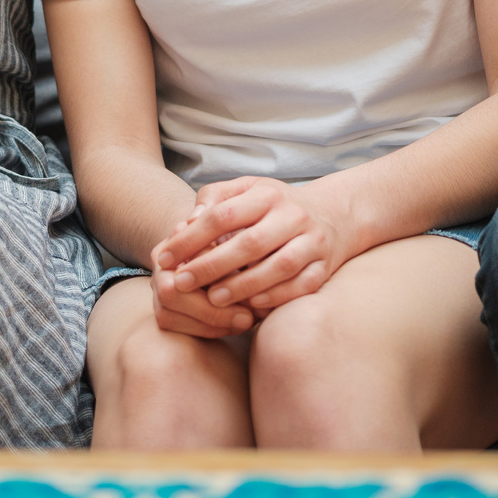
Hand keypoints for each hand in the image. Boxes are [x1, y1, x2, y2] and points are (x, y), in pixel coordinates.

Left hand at [152, 175, 354, 316]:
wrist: (334, 215)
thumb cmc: (274, 206)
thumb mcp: (245, 190)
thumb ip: (214, 199)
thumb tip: (187, 222)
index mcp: (267, 194)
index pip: (222, 215)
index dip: (190, 238)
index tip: (164, 257)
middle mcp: (293, 216)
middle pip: (249, 243)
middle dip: (211, 265)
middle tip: (181, 282)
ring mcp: (312, 242)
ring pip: (278, 266)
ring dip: (243, 285)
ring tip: (213, 299)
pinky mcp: (324, 267)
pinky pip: (301, 286)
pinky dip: (274, 297)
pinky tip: (249, 306)